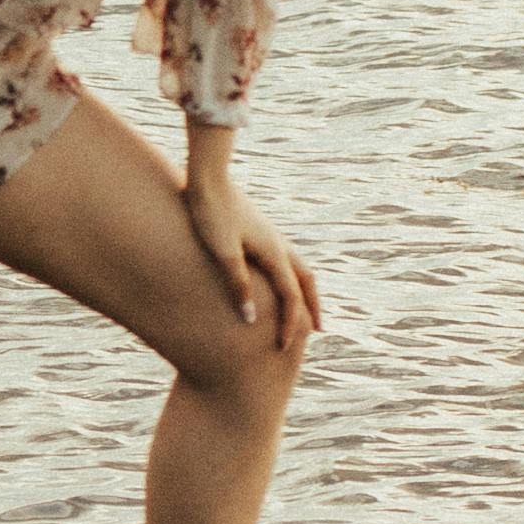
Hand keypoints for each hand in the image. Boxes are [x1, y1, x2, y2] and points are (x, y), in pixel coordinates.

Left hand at [183, 145, 320, 356]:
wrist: (206, 175)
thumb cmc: (210, 213)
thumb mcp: (222, 253)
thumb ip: (237, 285)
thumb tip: (251, 319)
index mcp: (274, 252)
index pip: (291, 296)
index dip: (291, 324)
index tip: (284, 348)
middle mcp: (278, 243)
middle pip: (306, 280)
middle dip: (312, 307)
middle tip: (317, 330)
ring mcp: (270, 234)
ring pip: (297, 266)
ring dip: (303, 289)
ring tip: (302, 306)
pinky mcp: (258, 229)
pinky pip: (283, 258)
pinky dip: (288, 275)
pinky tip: (274, 279)